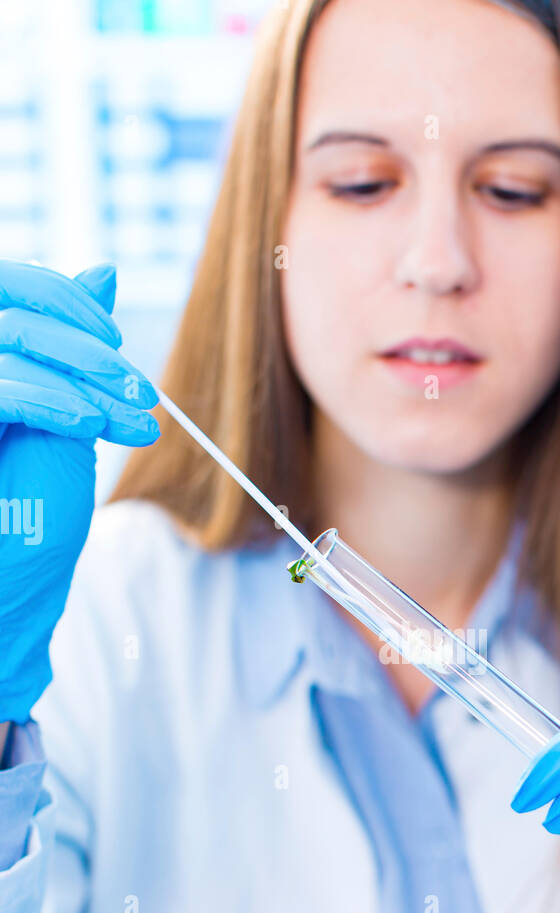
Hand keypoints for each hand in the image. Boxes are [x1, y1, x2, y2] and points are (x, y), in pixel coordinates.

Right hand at [0, 260, 158, 722]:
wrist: (7, 591)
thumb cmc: (30, 510)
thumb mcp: (66, 416)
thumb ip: (74, 348)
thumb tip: (104, 271)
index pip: (12, 288)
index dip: (66, 302)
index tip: (118, 347)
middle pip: (14, 315)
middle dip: (90, 350)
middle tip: (141, 393)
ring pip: (10, 343)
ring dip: (82, 375)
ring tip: (128, 415)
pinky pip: (0, 388)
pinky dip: (49, 399)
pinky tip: (88, 423)